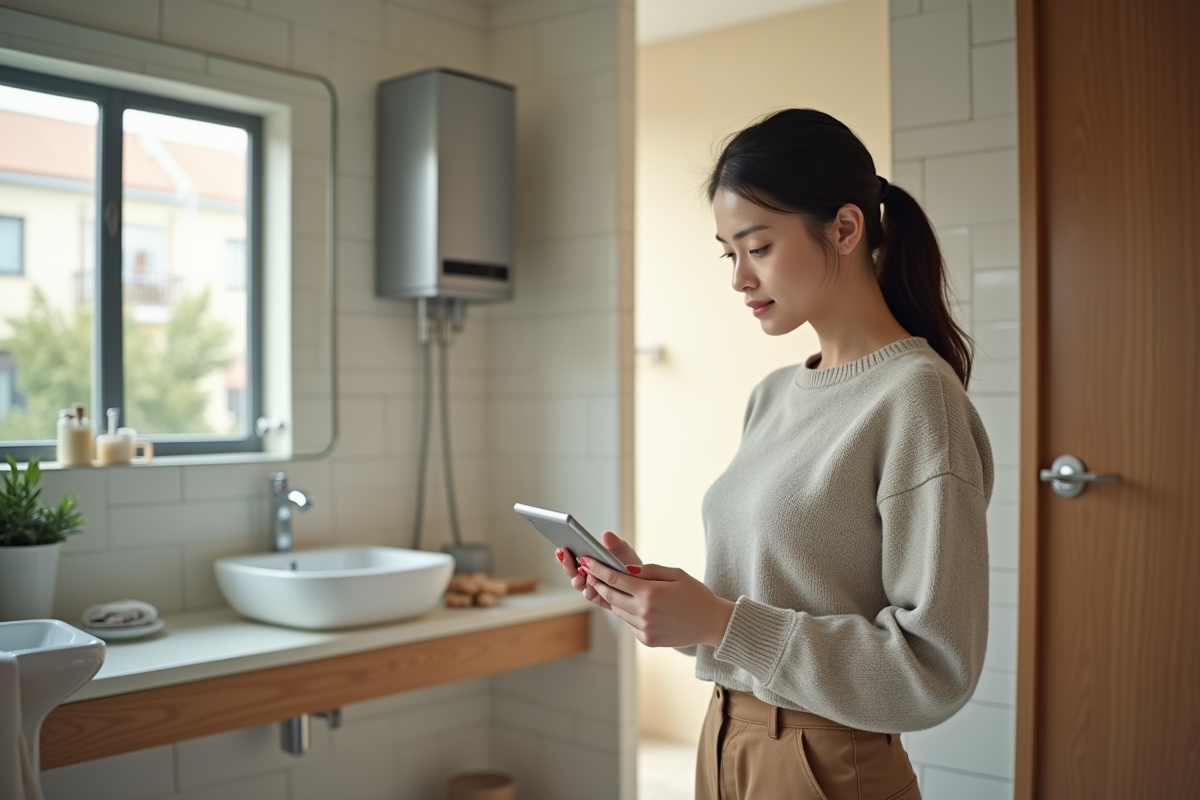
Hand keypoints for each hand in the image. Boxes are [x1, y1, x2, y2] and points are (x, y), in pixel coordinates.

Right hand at [555, 531, 640, 609]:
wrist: (644, 582)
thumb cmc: (630, 563)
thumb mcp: (623, 550)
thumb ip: (614, 543)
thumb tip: (606, 534)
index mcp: (588, 560)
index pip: (571, 557)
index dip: (564, 554)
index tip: (562, 548)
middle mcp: (587, 574)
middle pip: (571, 570)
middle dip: (567, 564)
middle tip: (565, 556)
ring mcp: (592, 586)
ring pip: (579, 584)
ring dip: (577, 578)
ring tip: (579, 573)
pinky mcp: (601, 598)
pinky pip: (592, 595)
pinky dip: (589, 590)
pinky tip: (590, 586)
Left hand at [579, 556, 734, 648]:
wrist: (713, 624)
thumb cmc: (696, 594)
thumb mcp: (676, 574)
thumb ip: (648, 570)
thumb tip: (625, 569)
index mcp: (650, 592)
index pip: (614, 579)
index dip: (597, 569)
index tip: (586, 561)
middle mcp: (644, 612)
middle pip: (610, 595)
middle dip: (597, 582)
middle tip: (589, 572)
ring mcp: (644, 628)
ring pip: (617, 610)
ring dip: (610, 597)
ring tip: (606, 585)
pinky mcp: (647, 640)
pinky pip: (628, 623)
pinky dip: (625, 611)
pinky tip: (627, 602)